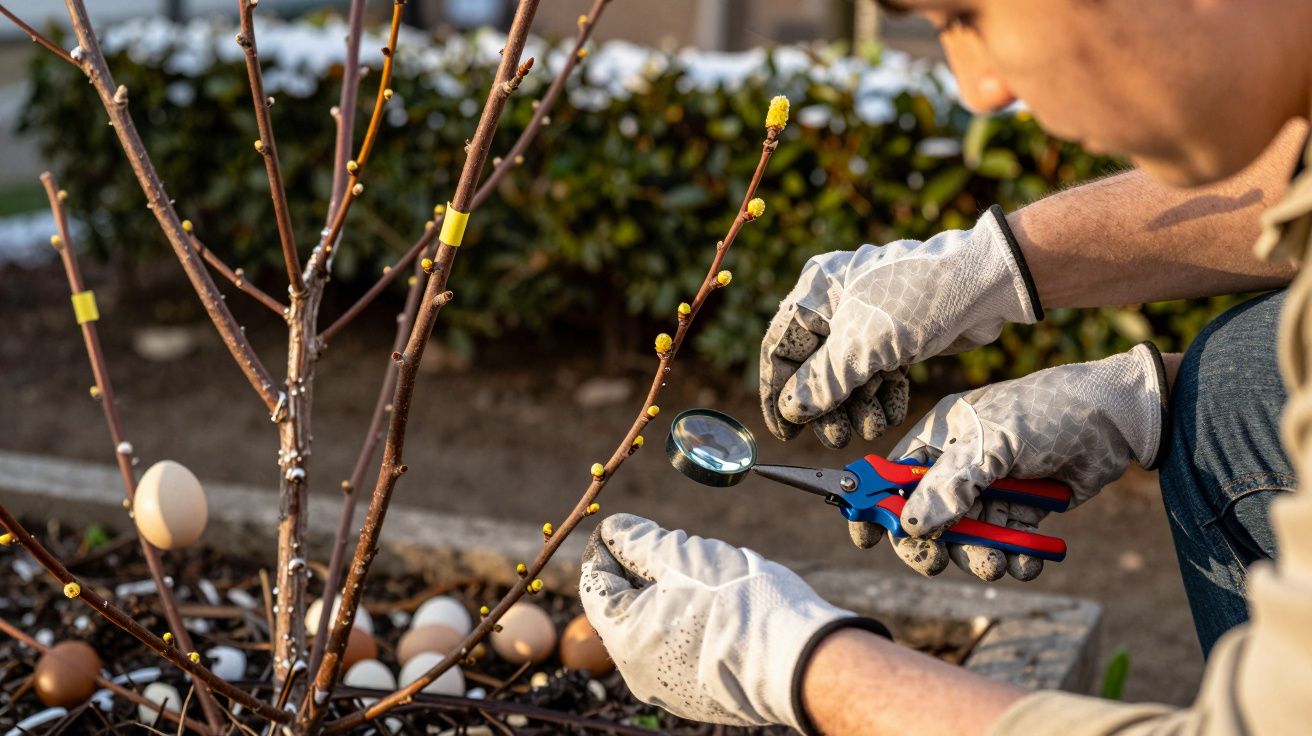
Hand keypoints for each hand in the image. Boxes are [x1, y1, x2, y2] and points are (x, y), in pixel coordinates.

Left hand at [579, 513, 887, 731]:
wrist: (801, 661)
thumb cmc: (740, 603)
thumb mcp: (683, 555)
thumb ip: (639, 540)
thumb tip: (613, 529)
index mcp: (625, 636)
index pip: (596, 585)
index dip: (606, 550)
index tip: (621, 528)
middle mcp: (639, 671)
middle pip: (624, 609)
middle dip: (640, 573)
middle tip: (666, 546)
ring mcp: (669, 689)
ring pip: (653, 629)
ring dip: (666, 598)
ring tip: (701, 575)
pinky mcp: (699, 697)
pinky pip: (679, 651)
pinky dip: (688, 625)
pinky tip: (717, 607)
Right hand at [760, 205, 1042, 447]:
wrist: (986, 283)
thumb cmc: (917, 299)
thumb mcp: (862, 347)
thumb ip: (822, 383)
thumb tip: (790, 411)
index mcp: (814, 295)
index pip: (780, 351)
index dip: (778, 396)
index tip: (787, 433)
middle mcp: (835, 305)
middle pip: (815, 369)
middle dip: (828, 408)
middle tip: (839, 438)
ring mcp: (867, 321)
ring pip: (848, 376)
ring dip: (857, 407)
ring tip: (871, 428)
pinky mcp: (896, 335)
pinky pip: (877, 373)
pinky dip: (882, 395)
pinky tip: (891, 413)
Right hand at [855, 343, 1167, 580]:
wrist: (1117, 421)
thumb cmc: (1048, 413)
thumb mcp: (993, 444)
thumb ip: (950, 486)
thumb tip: (909, 525)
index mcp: (941, 438)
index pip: (893, 474)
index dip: (875, 503)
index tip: (865, 535)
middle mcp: (961, 465)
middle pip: (924, 516)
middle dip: (930, 544)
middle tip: (936, 562)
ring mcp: (991, 490)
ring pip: (965, 538)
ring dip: (976, 558)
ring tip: (997, 563)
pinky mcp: (1022, 512)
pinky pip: (1005, 546)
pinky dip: (1014, 560)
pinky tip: (1026, 563)